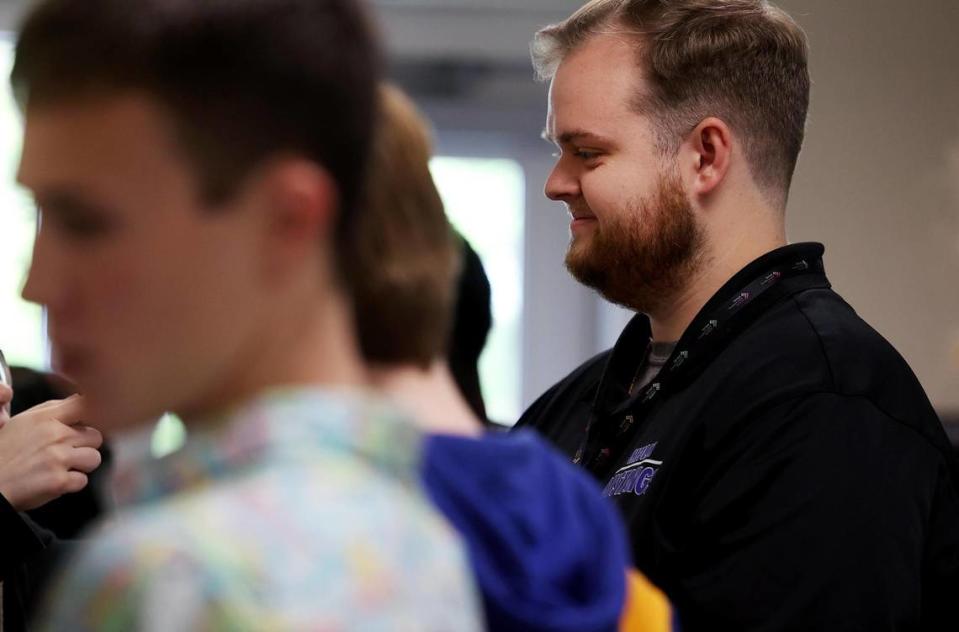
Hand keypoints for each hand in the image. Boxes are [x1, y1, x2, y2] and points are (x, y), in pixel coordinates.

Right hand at [0, 394, 103, 510]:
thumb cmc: (4, 452)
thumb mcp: (23, 422)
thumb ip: (52, 409)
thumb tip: (79, 398)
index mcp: (45, 418)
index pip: (84, 405)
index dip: (93, 414)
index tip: (88, 424)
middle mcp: (55, 436)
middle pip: (96, 436)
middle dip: (85, 446)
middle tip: (67, 453)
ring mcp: (58, 458)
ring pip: (94, 458)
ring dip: (82, 465)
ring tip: (62, 467)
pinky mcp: (59, 481)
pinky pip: (83, 481)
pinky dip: (71, 484)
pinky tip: (55, 481)